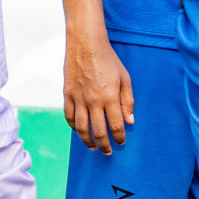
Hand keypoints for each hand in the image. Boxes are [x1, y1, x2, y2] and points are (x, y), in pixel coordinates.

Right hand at [63, 29, 133, 153]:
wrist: (86, 46)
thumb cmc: (109, 61)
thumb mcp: (125, 78)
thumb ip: (128, 101)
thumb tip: (130, 121)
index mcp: (110, 97)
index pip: (116, 124)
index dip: (119, 137)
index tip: (121, 143)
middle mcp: (93, 101)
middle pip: (98, 130)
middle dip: (104, 144)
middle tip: (107, 152)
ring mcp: (78, 99)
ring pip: (81, 128)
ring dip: (87, 140)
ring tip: (93, 147)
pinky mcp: (67, 95)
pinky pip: (69, 117)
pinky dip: (74, 127)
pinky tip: (79, 131)